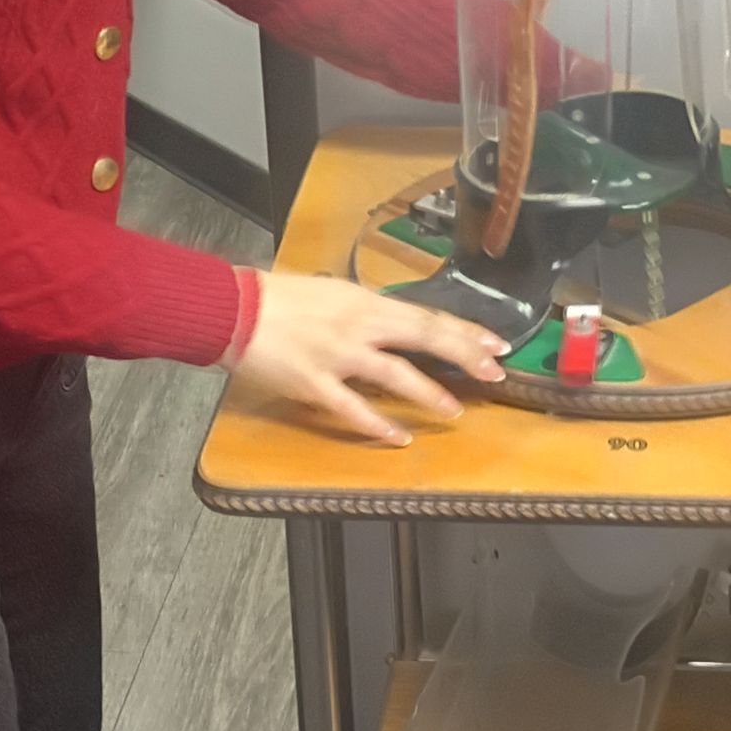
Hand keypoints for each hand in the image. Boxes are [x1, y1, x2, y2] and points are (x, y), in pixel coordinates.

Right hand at [229, 273, 508, 445]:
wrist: (234, 309)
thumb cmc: (279, 298)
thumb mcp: (332, 294)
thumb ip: (365, 312)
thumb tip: (392, 326)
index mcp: (365, 301)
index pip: (427, 315)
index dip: (465, 331)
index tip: (497, 343)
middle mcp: (359, 326)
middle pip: (424, 337)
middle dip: (465, 355)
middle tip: (495, 373)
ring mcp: (338, 356)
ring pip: (396, 374)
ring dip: (430, 393)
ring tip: (455, 411)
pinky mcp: (315, 384)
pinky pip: (353, 408)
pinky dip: (379, 424)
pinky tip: (400, 437)